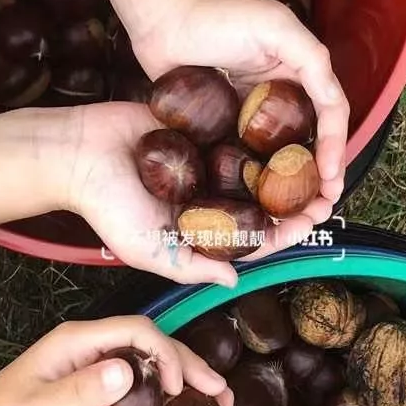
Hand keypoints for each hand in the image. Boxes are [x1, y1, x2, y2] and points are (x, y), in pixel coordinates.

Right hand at [64, 102, 320, 287]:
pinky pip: (236, 130)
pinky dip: (261, 131)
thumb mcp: (148, 250)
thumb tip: (235, 280)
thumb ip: (190, 265)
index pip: (253, 237)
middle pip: (263, 200)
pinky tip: (291, 124)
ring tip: (318, 157)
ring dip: (286, 164)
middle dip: (295, 198)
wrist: (77, 153)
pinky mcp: (199, 128)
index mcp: (200, 229)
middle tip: (327, 189)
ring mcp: (205, 162)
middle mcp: (208, 197)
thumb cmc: (107, 207)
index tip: (313, 221)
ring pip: (256, 165)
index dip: (286, 232)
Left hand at [129, 0, 349, 208]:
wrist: (163, 17)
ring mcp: (250, 113)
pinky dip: (255, 180)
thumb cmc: (220, 15)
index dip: (336, 147)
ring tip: (297, 215)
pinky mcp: (222, 125)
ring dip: (291, 186)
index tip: (332, 178)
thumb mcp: (277, 28)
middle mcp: (279, 96)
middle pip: (309, 141)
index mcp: (299, 74)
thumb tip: (334, 102)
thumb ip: (311, 59)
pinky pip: (243, 156)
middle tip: (323, 207)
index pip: (330, 115)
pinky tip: (257, 203)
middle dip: (321, 176)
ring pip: (278, 155)